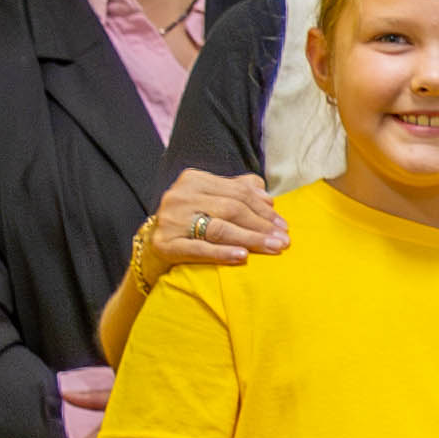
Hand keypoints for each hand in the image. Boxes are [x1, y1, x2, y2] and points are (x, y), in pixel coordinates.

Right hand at [131, 170, 288, 277]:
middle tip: (284, 240)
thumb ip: (237, 192)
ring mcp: (170, 220)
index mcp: (193, 179)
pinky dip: (222, 253)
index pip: (238, 193)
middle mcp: (179, 195)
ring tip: (274, 248)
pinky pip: (199, 249)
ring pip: (219, 228)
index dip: (263, 209)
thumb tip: (266, 195)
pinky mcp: (165, 244)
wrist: (154, 246)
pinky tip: (243, 257)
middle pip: (231, 209)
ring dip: (251, 239)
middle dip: (262, 226)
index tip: (283, 225)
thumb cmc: (191, 222)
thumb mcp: (212, 201)